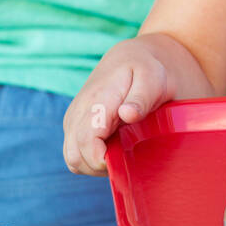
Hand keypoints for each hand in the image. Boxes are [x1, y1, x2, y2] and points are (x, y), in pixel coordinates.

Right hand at [62, 40, 172, 175]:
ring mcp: (73, 120)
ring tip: (120, 152)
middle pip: (75, 156)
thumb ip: (141, 98)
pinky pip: (75, 154)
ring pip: (72, 159)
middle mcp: (78, 112)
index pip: (86, 141)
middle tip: (126, 157)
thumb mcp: (152, 78)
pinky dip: (91, 159)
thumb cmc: (145, 69)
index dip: (101, 160)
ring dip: (94, 165)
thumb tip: (127, 114)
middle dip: (99, 167)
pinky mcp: (74, 126)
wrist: (130, 58)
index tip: (123, 160)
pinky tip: (112, 149)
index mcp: (97, 100)